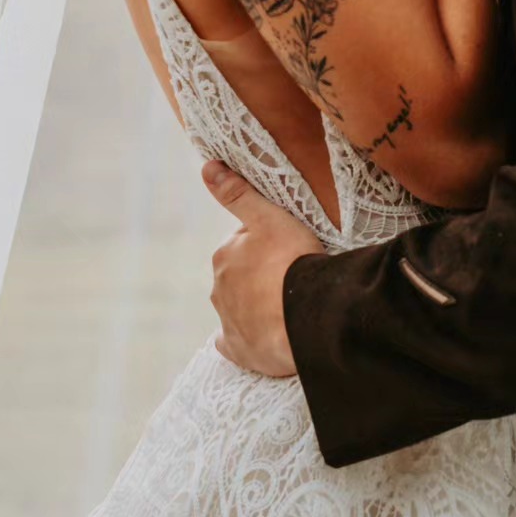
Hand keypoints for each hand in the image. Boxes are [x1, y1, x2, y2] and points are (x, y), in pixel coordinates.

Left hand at [202, 160, 324, 378]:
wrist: (308, 318)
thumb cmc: (293, 262)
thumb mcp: (270, 218)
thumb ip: (238, 194)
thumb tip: (207, 166)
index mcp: (224, 256)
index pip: (244, 244)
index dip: (269, 244)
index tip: (290, 249)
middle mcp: (218, 288)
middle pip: (241, 275)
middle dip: (260, 275)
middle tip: (292, 276)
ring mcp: (228, 321)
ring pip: (238, 307)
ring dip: (256, 305)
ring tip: (287, 305)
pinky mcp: (239, 350)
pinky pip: (234, 343)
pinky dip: (244, 338)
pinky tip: (260, 335)